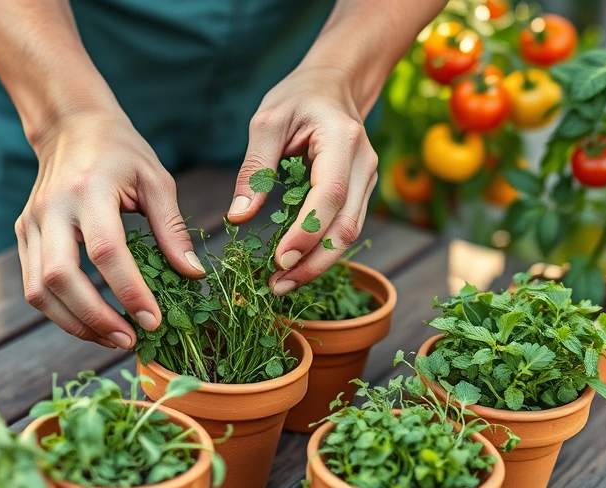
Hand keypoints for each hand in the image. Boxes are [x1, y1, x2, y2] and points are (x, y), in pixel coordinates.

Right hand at [16, 110, 204, 347]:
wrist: (71, 126)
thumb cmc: (121, 153)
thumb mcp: (156, 180)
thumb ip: (172, 228)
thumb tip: (192, 275)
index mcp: (89, 189)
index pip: (105, 251)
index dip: (129, 291)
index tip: (154, 320)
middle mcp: (52, 208)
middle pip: (61, 277)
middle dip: (96, 318)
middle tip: (130, 340)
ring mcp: (31, 222)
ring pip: (39, 290)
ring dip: (75, 324)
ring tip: (112, 339)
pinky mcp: (24, 234)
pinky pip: (33, 286)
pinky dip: (60, 312)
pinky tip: (91, 323)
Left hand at [228, 66, 378, 294]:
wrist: (334, 84)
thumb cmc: (298, 98)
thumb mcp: (267, 121)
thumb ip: (254, 169)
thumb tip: (238, 216)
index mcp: (343, 140)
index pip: (330, 196)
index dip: (307, 232)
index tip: (279, 259)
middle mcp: (364, 164)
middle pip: (346, 226)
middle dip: (313, 262)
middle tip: (277, 286)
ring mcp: (367, 180)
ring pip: (350, 234)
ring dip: (317, 264)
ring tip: (282, 283)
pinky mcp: (360, 193)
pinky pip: (344, 228)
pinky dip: (321, 251)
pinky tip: (295, 266)